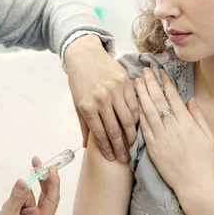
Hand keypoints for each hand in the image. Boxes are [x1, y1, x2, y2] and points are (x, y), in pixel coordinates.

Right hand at [0, 157, 59, 214]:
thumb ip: (16, 197)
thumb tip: (23, 181)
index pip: (52, 200)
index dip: (53, 183)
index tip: (52, 168)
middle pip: (45, 195)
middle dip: (40, 179)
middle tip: (36, 161)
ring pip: (30, 196)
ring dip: (19, 196)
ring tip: (7, 208)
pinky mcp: (23, 214)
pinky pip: (22, 199)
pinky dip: (15, 199)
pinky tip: (6, 209)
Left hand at [64, 35, 138, 161]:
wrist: (85, 55)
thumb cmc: (79, 81)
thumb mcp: (77, 103)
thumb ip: (84, 125)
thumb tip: (86, 147)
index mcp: (87, 107)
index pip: (100, 134)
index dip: (107, 149)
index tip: (112, 159)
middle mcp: (102, 100)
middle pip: (115, 130)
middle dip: (120, 147)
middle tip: (125, 159)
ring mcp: (115, 91)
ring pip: (128, 119)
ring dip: (131, 135)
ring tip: (132, 145)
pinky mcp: (125, 82)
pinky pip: (134, 105)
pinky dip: (136, 117)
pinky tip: (136, 126)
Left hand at [135, 67, 213, 194]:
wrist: (195, 186)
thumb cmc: (205, 163)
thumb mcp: (208, 137)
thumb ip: (199, 117)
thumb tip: (191, 100)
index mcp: (187, 124)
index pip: (173, 98)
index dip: (166, 83)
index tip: (160, 72)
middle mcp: (172, 128)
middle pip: (158, 101)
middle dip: (150, 84)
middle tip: (144, 71)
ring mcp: (161, 138)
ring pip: (148, 112)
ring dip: (141, 95)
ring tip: (136, 82)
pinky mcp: (152, 149)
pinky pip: (143, 128)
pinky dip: (138, 114)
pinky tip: (133, 105)